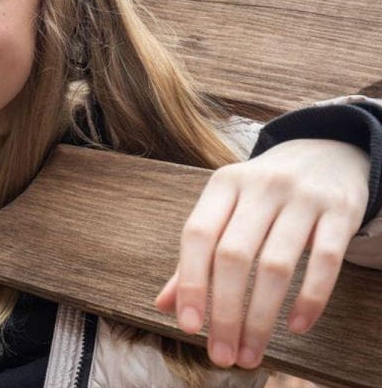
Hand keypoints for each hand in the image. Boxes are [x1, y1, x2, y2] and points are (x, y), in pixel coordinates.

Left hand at [155, 139, 367, 368]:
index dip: (191, 283)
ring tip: (251, 352)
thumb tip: (165, 304)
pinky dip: (310, 298)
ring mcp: (302, 197)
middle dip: (225, 312)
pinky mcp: (341, 210)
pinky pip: (325, 261)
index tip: (189, 327)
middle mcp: (260, 186)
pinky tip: (295, 327)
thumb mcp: (226, 210)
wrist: (326, 153)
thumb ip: (196, 256)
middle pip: (234, 256)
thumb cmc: (263, 194)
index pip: (197, 235)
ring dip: (261, 317)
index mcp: (223, 185)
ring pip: (276, 265)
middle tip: (222, 353)